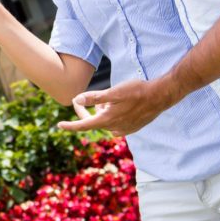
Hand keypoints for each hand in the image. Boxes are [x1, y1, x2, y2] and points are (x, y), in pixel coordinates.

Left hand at [58, 76, 180, 136]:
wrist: (160, 96)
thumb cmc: (136, 91)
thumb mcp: (113, 92)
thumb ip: (94, 97)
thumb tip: (77, 100)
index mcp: (108, 120)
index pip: (84, 125)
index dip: (70, 125)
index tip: (59, 125)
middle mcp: (115, 128)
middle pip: (93, 122)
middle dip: (85, 112)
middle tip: (81, 100)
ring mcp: (125, 129)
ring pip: (104, 123)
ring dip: (99, 113)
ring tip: (103, 100)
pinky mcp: (132, 127)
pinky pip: (115, 125)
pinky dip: (110, 116)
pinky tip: (114, 106)